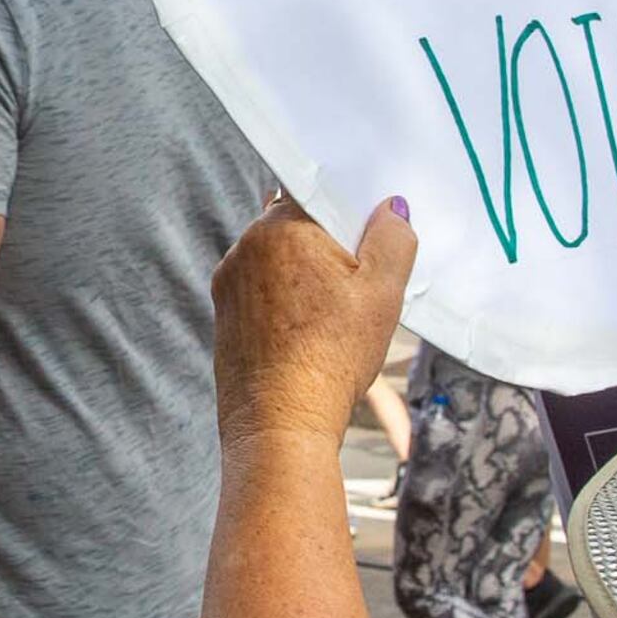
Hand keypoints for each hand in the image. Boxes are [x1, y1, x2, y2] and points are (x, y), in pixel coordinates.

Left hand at [213, 195, 413, 449]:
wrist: (279, 427)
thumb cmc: (332, 358)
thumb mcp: (383, 294)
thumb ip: (392, 239)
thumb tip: (389, 208)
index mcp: (280, 227)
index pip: (314, 191)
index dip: (346, 209)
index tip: (370, 235)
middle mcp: (245, 247)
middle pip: (295, 225)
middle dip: (327, 245)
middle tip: (359, 282)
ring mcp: (228, 283)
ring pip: (278, 260)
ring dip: (305, 275)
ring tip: (335, 316)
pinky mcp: (224, 316)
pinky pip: (261, 292)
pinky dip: (286, 302)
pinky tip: (309, 333)